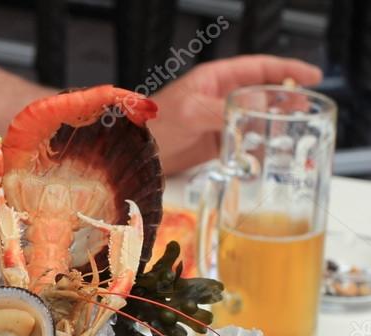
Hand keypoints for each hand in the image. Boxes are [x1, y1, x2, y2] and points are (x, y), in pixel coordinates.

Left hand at [149, 55, 321, 175]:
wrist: (135, 154)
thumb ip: (226, 109)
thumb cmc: (155, 124)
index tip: (311, 76)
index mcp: (215, 79)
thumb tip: (262, 106)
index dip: (287, 70)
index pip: (258, 68)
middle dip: (286, 100)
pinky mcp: (215, 144)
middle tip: (306, 110)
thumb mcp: (192, 111)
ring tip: (292, 133)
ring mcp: (219, 120)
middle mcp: (219, 97)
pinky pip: (244, 142)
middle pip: (262, 94)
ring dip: (274, 126)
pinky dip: (257, 148)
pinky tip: (268, 155)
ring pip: (256, 119)